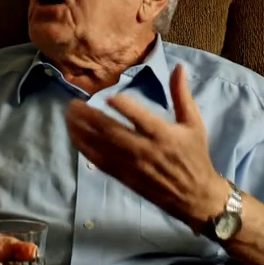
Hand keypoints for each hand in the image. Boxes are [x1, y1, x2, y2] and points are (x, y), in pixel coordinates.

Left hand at [65, 63, 228, 231]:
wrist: (195, 197)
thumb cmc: (194, 155)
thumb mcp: (193, 123)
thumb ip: (181, 94)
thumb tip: (178, 67)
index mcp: (164, 135)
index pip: (141, 119)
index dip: (124, 107)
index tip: (108, 95)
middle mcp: (146, 150)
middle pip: (113, 132)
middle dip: (90, 117)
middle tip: (73, 103)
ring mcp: (133, 165)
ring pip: (102, 147)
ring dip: (82, 131)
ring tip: (68, 116)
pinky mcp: (125, 177)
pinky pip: (101, 162)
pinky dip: (86, 149)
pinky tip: (74, 137)